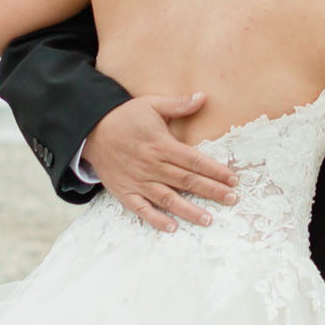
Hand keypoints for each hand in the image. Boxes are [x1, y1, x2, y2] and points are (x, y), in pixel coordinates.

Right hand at [82, 94, 239, 232]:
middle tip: (232, 199)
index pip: (195, 161)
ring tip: (209, 219)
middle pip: (187, 182)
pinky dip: (156, 219)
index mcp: (162, 145)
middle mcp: (153, 166)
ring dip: (189, 210)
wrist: (91, 130)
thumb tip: (202, 96)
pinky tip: (172, 227)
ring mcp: (139, 181)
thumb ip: (178, 104)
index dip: (216, 171)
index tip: (233, 179)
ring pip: (169, 199)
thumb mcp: (152, 104)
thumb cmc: (125, 116)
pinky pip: (142, 209)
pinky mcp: (125, 191)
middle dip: (212, 191)